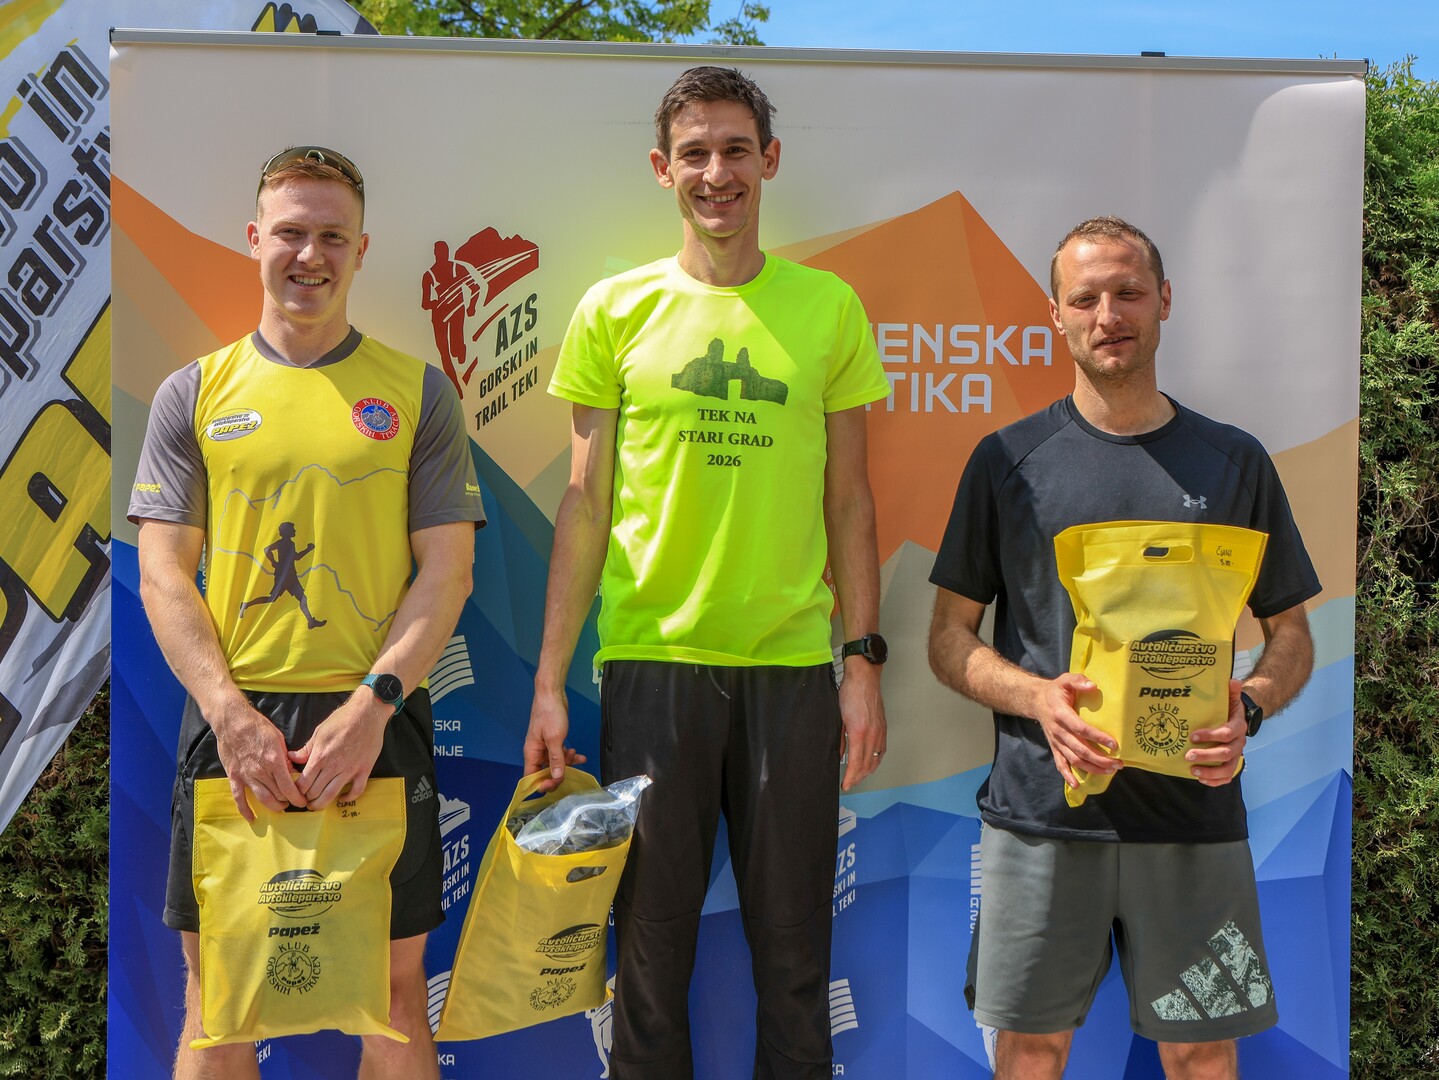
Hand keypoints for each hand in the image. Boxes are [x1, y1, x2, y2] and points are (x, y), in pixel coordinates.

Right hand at [207, 695, 305, 821]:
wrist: (232, 721)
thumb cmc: (257, 727)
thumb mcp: (278, 739)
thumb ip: (286, 757)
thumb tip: (292, 771)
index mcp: (274, 761)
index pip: (289, 787)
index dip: (297, 797)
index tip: (303, 801)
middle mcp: (261, 771)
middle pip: (277, 795)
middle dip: (288, 802)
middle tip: (294, 803)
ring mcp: (246, 775)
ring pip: (262, 798)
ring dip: (273, 806)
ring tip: (281, 807)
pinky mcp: (234, 776)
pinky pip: (239, 797)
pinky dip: (245, 810)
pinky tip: (252, 818)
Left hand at [289, 693, 388, 809]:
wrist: (367, 713)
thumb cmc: (342, 720)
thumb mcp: (319, 732)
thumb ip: (306, 749)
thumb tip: (292, 758)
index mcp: (320, 756)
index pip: (303, 782)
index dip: (297, 790)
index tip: (295, 791)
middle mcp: (334, 766)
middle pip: (315, 792)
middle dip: (306, 798)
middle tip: (304, 799)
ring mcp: (350, 769)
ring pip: (332, 795)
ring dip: (321, 804)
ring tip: (316, 805)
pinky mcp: (364, 770)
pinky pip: (356, 790)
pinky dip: (348, 798)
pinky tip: (342, 798)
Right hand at [525, 688, 586, 792]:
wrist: (553, 694)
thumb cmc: (549, 713)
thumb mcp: (554, 738)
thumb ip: (556, 759)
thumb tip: (556, 776)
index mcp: (531, 752)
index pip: (531, 777)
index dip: (542, 784)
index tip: (555, 783)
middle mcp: (537, 752)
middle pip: (544, 773)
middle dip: (558, 774)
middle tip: (570, 772)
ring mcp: (545, 746)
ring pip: (555, 764)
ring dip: (566, 764)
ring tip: (575, 756)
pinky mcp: (553, 741)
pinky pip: (560, 754)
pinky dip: (569, 756)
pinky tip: (578, 754)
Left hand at [839, 660, 885, 791]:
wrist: (864, 676)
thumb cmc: (850, 692)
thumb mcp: (839, 717)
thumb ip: (840, 738)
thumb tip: (841, 754)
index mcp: (859, 732)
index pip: (856, 763)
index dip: (851, 777)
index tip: (845, 785)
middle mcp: (872, 734)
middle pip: (867, 765)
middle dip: (858, 778)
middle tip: (849, 784)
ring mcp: (880, 731)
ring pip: (876, 759)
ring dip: (867, 771)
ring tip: (858, 777)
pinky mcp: (883, 727)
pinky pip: (881, 749)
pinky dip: (876, 760)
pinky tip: (871, 762)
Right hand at [1034, 673, 1120, 788]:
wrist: (1035, 700)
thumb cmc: (1056, 690)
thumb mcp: (1065, 680)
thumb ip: (1079, 681)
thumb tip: (1093, 686)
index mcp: (1062, 714)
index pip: (1081, 729)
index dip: (1097, 737)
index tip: (1114, 744)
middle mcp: (1058, 731)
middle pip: (1080, 749)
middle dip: (1100, 758)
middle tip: (1118, 763)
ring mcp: (1056, 741)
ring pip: (1073, 759)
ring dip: (1091, 768)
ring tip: (1109, 771)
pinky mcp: (1054, 747)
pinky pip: (1060, 764)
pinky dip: (1067, 776)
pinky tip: (1077, 785)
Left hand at [1186, 679, 1246, 786]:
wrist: (1240, 719)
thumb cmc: (1229, 708)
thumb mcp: (1230, 697)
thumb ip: (1231, 690)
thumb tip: (1232, 682)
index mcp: (1238, 726)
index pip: (1227, 733)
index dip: (1211, 735)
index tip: (1193, 736)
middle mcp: (1239, 742)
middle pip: (1226, 753)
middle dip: (1207, 756)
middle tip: (1188, 756)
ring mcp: (1236, 755)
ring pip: (1228, 768)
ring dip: (1210, 772)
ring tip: (1192, 770)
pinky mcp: (1231, 763)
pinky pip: (1227, 776)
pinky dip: (1216, 781)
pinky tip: (1201, 779)